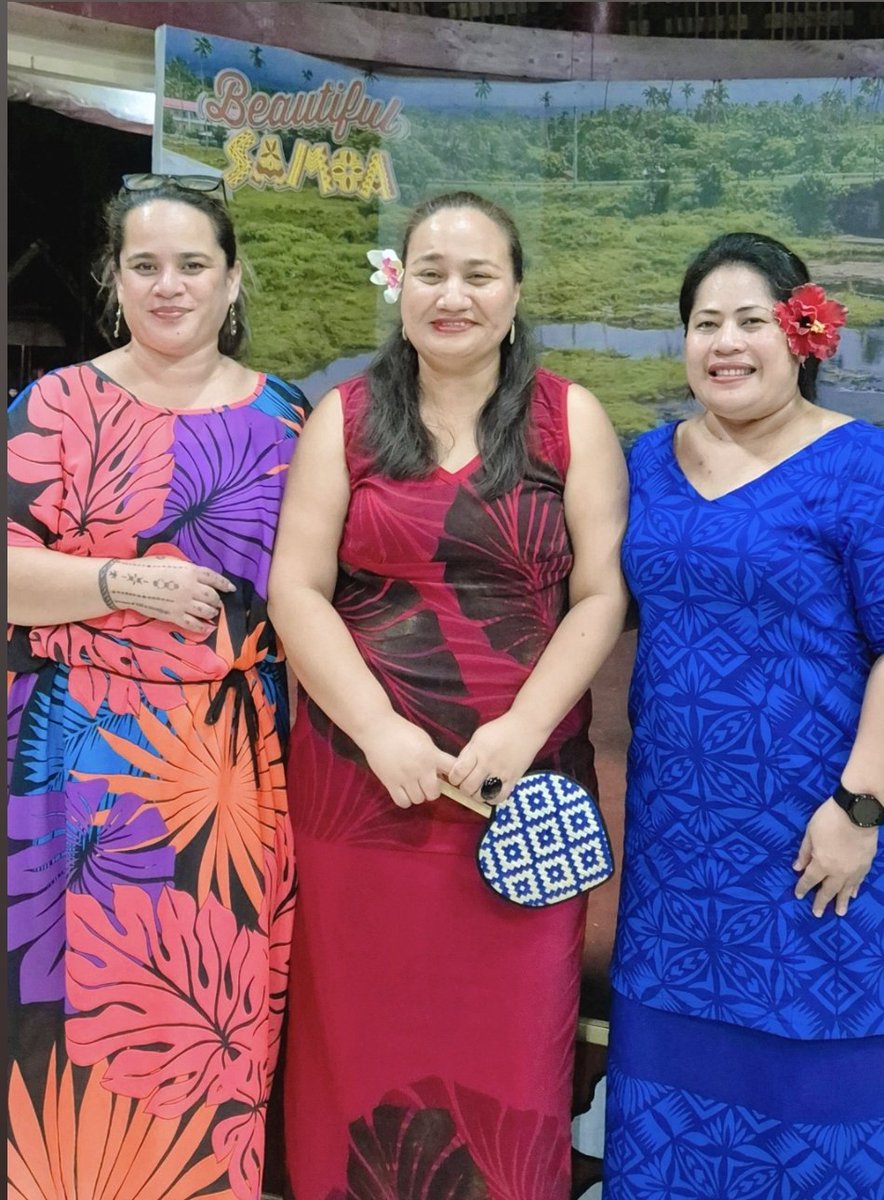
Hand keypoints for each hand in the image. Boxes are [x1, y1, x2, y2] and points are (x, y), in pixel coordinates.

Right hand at [105, 556, 235, 634]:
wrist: (129, 583)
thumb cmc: (148, 567)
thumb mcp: (172, 560)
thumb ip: (187, 568)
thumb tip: (198, 575)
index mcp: (191, 571)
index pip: (215, 578)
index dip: (225, 584)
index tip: (231, 589)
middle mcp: (191, 588)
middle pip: (212, 596)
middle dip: (218, 600)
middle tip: (218, 602)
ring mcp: (183, 603)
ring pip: (206, 611)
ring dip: (212, 612)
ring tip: (213, 613)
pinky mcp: (174, 616)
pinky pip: (193, 624)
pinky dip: (202, 627)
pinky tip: (207, 628)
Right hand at [360, 712, 456, 808]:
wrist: (377, 729)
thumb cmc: (402, 731)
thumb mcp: (424, 739)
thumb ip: (434, 756)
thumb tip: (442, 774)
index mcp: (431, 755)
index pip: (453, 770)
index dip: (455, 777)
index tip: (450, 779)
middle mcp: (420, 768)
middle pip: (434, 793)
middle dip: (431, 791)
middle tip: (425, 784)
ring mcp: (405, 777)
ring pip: (418, 799)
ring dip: (417, 795)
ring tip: (412, 786)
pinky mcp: (390, 783)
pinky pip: (403, 802)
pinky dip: (405, 800)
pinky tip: (403, 791)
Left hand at [447, 712, 543, 804]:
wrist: (526, 728)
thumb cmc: (500, 730)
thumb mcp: (478, 736)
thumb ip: (467, 753)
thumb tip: (457, 769)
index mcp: (478, 750)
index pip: (458, 772)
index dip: (453, 779)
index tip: (455, 778)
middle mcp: (489, 763)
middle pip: (468, 787)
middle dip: (463, 788)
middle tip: (466, 783)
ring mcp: (502, 773)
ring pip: (481, 796)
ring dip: (475, 795)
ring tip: (477, 788)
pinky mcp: (513, 780)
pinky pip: (499, 798)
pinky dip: (491, 798)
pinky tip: (490, 792)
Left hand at [793, 797, 877, 916]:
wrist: (858, 812)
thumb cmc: (829, 819)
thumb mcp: (810, 833)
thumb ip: (804, 852)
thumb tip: (797, 867)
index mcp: (822, 863)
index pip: (810, 880)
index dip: (803, 887)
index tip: (798, 895)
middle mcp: (838, 871)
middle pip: (828, 890)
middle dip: (822, 902)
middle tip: (817, 914)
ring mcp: (854, 870)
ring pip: (847, 890)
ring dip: (842, 902)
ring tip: (840, 913)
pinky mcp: (866, 865)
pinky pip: (859, 881)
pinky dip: (855, 889)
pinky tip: (854, 894)